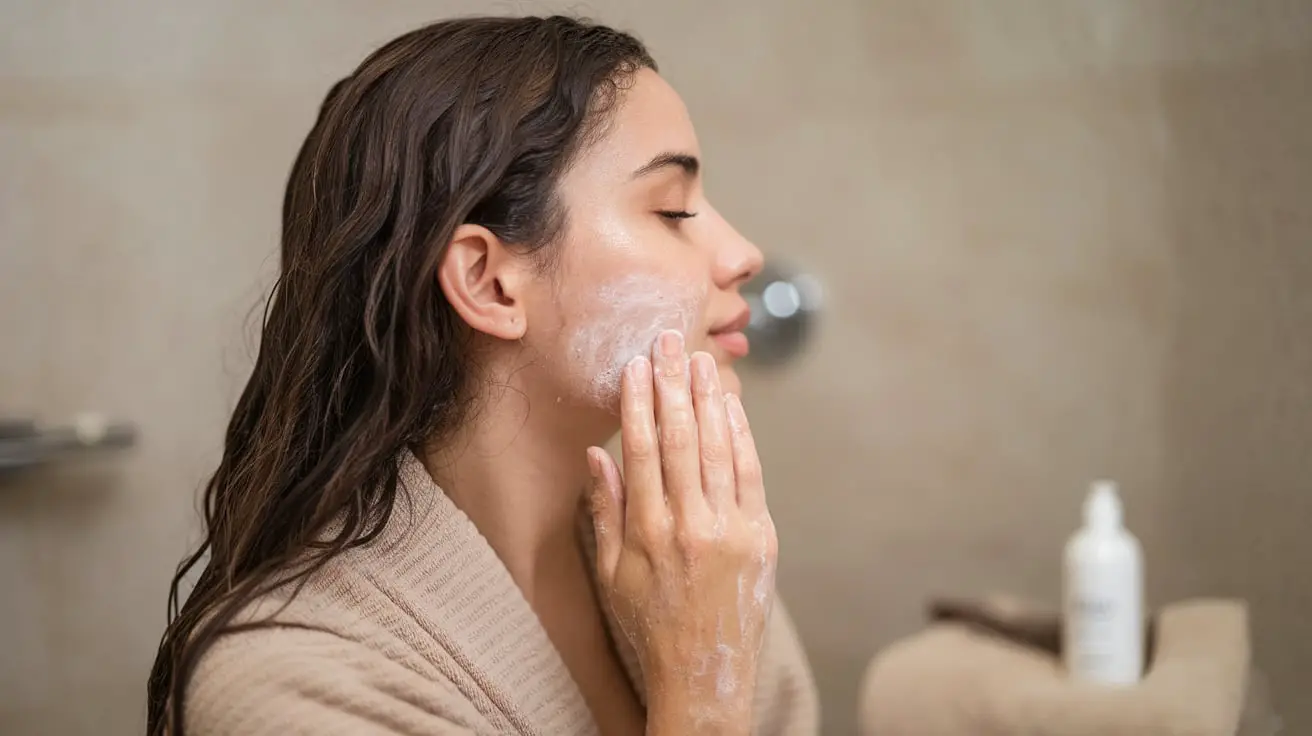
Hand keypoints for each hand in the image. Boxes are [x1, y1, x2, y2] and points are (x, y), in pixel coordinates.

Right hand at [587, 329, 776, 732]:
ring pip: (719, 447)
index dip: (638, 402)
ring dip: (710, 397)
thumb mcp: (609, 575)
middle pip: (681, 437)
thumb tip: (595, 455)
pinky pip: (751, 474)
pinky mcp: (761, 538)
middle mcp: (688, 525)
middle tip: (669, 340)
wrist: (703, 676)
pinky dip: (742, 435)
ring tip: (701, 360)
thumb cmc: (649, 626)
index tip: (636, 365)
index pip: (641, 449)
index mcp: (645, 532)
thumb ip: (603, 511)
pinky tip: (732, 406)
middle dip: (673, 383)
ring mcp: (729, 530)